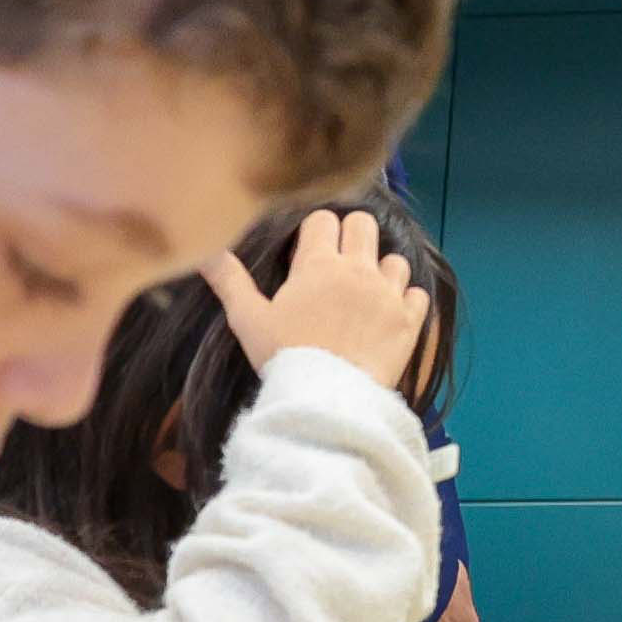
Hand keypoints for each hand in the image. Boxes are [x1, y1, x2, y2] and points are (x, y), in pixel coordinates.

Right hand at [206, 210, 427, 396]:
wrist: (327, 401)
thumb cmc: (284, 358)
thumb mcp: (248, 320)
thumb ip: (230, 281)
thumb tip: (204, 250)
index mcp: (318, 264)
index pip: (322, 220)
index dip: (315, 233)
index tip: (308, 255)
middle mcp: (357, 269)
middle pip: (363, 224)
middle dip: (351, 236)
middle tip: (339, 264)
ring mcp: (388, 293)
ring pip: (395, 259)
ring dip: (382, 270)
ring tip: (366, 293)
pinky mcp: (410, 320)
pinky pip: (418, 293)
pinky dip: (407, 300)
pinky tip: (391, 314)